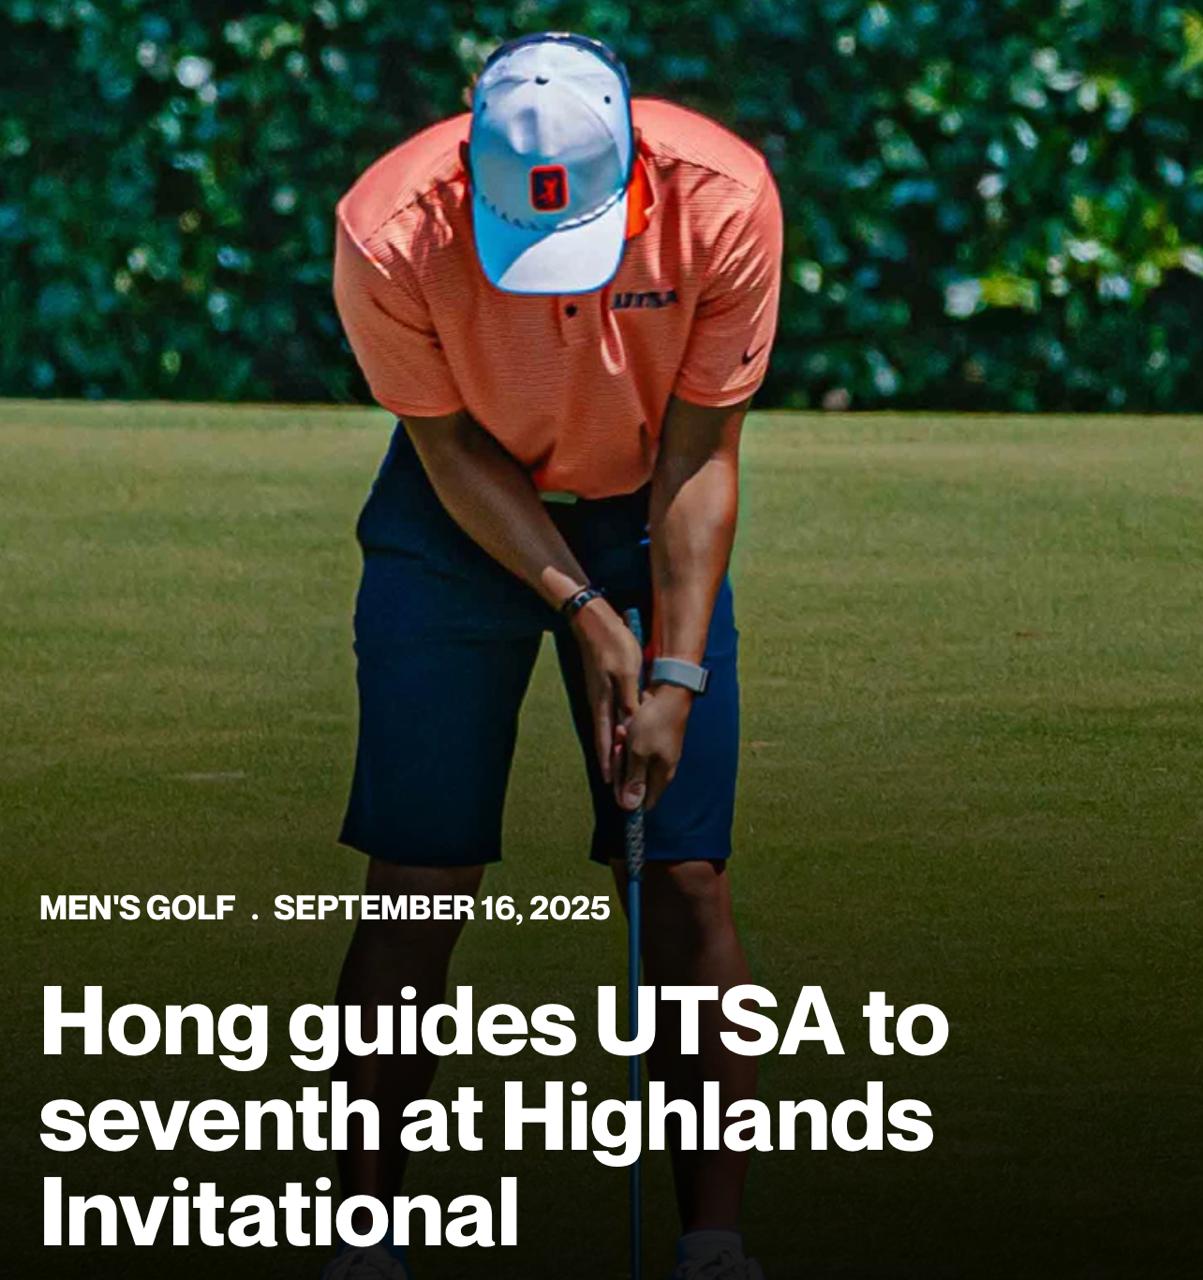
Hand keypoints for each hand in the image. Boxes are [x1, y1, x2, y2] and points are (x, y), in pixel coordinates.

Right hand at [570, 598, 643, 782]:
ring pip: (606, 728)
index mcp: (603, 702)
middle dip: (609, 761)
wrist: (594, 621)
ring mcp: (598, 694)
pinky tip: (618, 733)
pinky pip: (607, 715)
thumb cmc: (613, 645)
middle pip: (604, 738)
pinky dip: (613, 730)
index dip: (608, 761)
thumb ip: (628, 701)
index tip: (608, 782)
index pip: (605, 739)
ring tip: (616, 765)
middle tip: (612, 782)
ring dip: (612, 747)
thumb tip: (631, 727)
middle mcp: (598, 702)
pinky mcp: (600, 686)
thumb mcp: (626, 673)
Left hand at [613, 683, 693, 811]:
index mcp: (661, 776)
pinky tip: (625, 727)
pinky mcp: (652, 741)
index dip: (626, 796)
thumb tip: (629, 807)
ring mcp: (657, 754)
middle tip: (620, 748)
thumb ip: (634, 779)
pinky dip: (627, 740)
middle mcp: (661, 769)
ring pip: (631, 763)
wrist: (668, 692)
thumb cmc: (654, 723)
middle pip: (634, 782)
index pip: (642, 802)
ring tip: (623, 732)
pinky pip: (634, 748)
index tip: (617, 779)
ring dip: (622, 750)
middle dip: (621, 767)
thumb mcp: (639, 753)